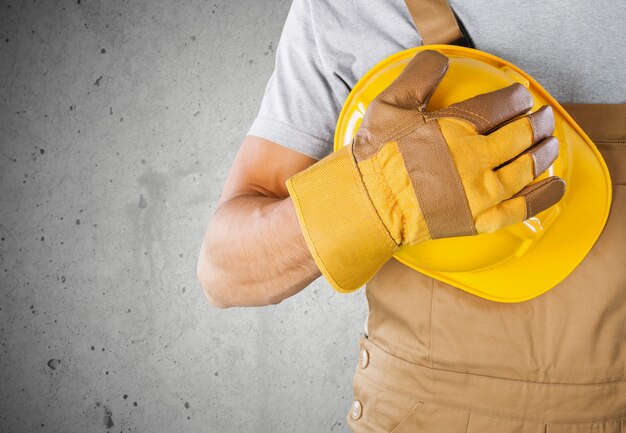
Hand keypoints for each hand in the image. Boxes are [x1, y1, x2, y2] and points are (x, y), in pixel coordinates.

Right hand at [287, 50, 564, 292]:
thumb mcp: (388, 106)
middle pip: (521, 136)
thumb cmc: (375, 158)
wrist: (367, 207)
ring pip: (527, 168)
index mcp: (456, 130)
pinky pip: (522, 209)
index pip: (502, 106)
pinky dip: (543, 196)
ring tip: (550, 143)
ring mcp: (479, 194)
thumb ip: (419, 76)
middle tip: (543, 117)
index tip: (520, 96)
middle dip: (537, 123)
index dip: (516, 98)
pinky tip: (553, 184)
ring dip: (544, 152)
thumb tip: (442, 61)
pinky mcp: (478, 220)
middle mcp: (474, 161)